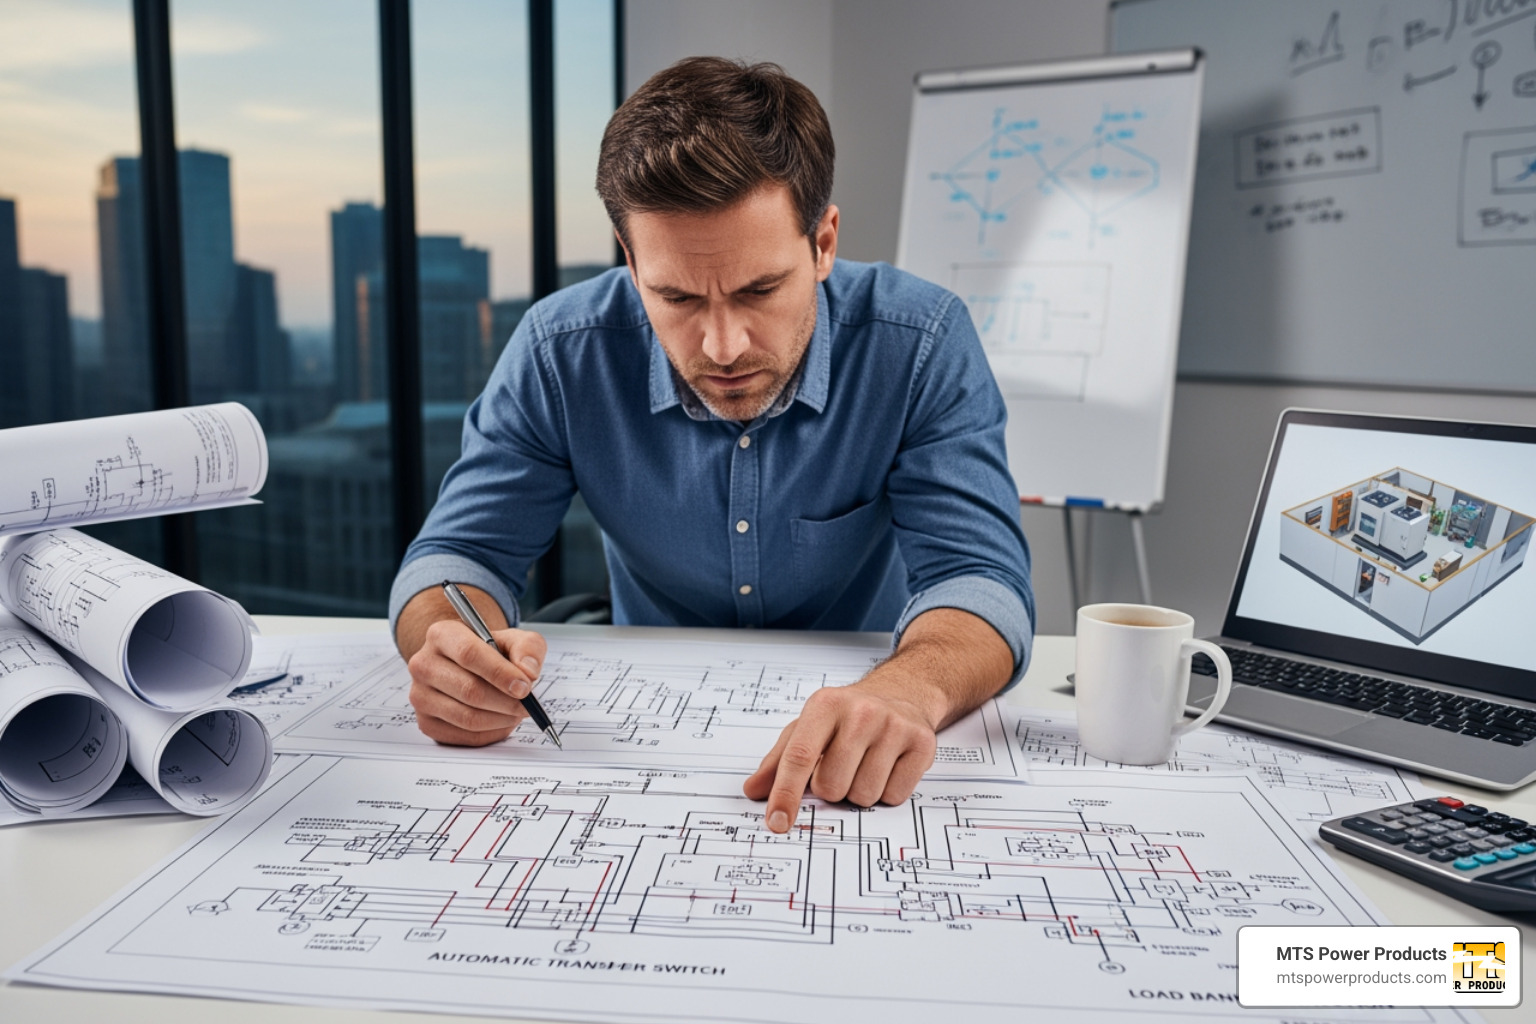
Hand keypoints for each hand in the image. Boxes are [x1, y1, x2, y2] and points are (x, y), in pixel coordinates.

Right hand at [406, 619, 548, 745]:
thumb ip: (527, 648)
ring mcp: (421, 696)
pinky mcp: (426, 722)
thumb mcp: (513, 639)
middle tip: (527, 705)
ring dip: (501, 719)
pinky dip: (491, 733)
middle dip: (506, 702)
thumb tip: (528, 671)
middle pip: (469, 690)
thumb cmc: (489, 650)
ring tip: (516, 712)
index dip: (500, 673)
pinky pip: (464, 736)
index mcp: (442, 635)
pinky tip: (501, 721)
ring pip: (467, 717)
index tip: (525, 687)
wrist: (466, 666)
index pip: (469, 654)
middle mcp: (423, 664)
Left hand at [741, 677, 939, 832]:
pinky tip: (887, 767)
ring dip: (859, 792)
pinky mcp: (921, 744)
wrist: (901, 693)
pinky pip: (894, 797)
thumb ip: (778, 761)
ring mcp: (894, 727)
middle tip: (841, 766)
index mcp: (826, 705)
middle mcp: (861, 712)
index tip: (777, 821)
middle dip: (831, 788)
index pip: (799, 757)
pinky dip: (886, 792)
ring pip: (863, 796)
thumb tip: (754, 790)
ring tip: (865, 764)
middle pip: (832, 786)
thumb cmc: (848, 716)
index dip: (785, 794)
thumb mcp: (808, 727)